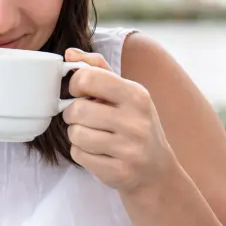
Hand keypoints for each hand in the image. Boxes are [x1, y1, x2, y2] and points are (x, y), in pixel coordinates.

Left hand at [62, 48, 174, 194]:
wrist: (156, 170)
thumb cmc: (136, 125)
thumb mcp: (126, 93)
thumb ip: (98, 69)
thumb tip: (70, 53)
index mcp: (136, 95)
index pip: (89, 78)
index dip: (75, 85)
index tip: (80, 92)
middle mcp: (136, 121)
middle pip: (77, 110)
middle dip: (73, 114)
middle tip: (83, 118)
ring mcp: (129, 149)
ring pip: (75, 134)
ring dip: (76, 135)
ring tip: (92, 135)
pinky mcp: (118, 172)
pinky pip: (79, 156)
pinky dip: (81, 153)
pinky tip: (97, 153)